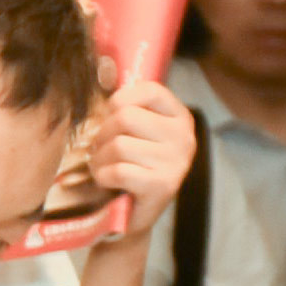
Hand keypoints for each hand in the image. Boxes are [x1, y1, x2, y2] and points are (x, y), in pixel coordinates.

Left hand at [82, 78, 195, 243]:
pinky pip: (119, 169)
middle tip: (101, 150)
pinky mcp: (163, 185)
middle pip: (126, 117)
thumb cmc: (129, 168)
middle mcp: (184, 137)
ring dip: (100, 158)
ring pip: (119, 144)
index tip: (111, 118)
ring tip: (103, 167)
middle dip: (103, 134)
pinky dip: (103, 175)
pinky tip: (108, 181)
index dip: (119, 101)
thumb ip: (127, 105)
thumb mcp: (134, 133)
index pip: (148, 90)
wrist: (130, 217)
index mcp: (180, 118)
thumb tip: (102, 68)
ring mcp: (177, 162)